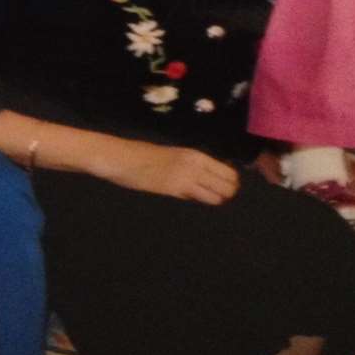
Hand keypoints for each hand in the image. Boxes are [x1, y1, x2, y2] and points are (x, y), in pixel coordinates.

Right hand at [96, 140, 239, 204]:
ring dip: (216, 199)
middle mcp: (196, 164)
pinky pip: (201, 198)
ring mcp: (187, 177)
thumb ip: (192, 165)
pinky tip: (189, 196)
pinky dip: (201, 200)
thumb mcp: (174, 155)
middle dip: (227, 193)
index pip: (229, 171)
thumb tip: (209, 176)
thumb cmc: (145, 156)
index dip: (230, 182)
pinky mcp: (176, 188)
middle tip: (217, 195)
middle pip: (229, 185)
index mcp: (196, 154)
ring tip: (204, 197)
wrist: (123, 158)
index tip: (222, 185)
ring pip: (219, 194)